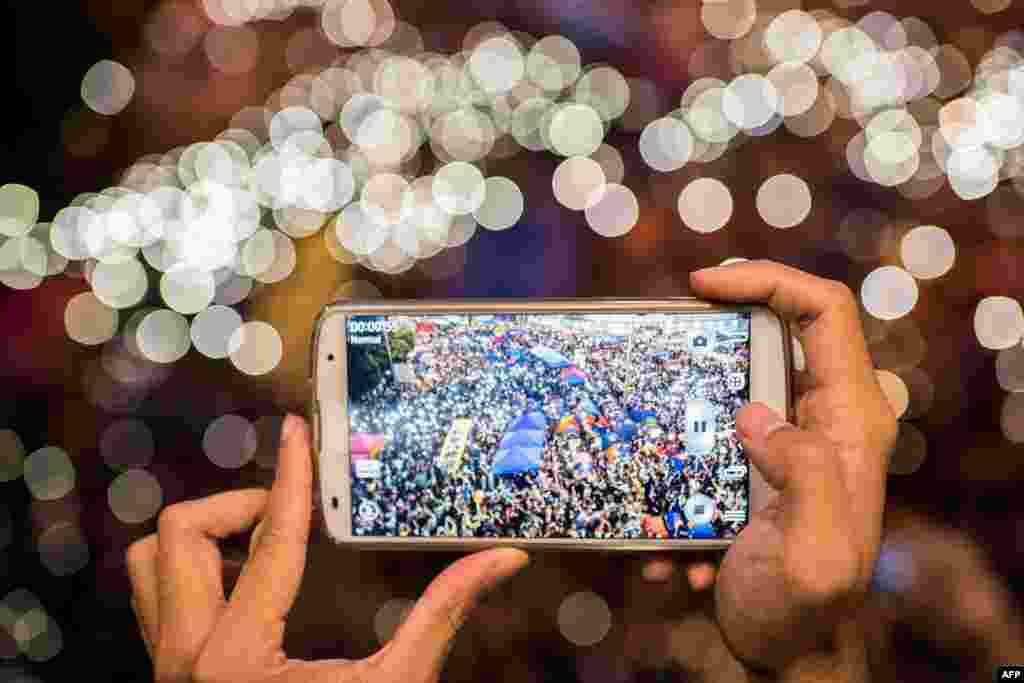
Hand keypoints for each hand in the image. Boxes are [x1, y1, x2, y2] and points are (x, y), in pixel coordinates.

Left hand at [126, 415, 528, 682]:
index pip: (269, 541)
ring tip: (265, 544)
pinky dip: (193, 568)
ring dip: (205, 536)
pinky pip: (155, 594)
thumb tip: (502, 560)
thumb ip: (443, 615)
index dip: (289, 475)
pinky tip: (246, 581)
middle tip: (295, 512)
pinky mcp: (167, 673)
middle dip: (240, 506)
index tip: (297, 429)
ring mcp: (167, 668)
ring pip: (151, 561)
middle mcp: (186, 659)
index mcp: (239, 660)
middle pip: (182, 533)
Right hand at [644, 261, 897, 677]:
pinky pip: (710, 428)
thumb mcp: (813, 552)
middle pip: (778, 330)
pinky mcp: (757, 461)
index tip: (700, 285)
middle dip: (714, 330)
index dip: (767, 280)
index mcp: (852, 421)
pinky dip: (678, 455)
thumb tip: (755, 413)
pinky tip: (664, 520)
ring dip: (685, 406)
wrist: (785, 646)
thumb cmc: (803, 606)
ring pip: (736, 377)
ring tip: (654, 453)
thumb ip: (804, 474)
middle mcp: (825, 417)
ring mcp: (791, 438)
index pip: (824, 311)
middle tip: (663, 344)